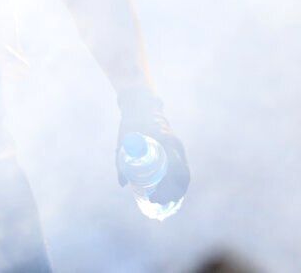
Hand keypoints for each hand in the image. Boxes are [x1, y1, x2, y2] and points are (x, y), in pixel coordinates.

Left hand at [116, 87, 190, 204]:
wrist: (142, 104)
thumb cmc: (131, 121)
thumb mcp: (123, 140)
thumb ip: (121, 161)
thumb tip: (122, 184)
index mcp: (165, 142)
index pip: (175, 171)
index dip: (167, 188)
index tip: (154, 197)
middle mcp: (175, 145)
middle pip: (182, 176)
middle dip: (172, 193)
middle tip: (156, 201)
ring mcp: (178, 147)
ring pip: (184, 174)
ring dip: (177, 190)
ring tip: (163, 200)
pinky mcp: (177, 149)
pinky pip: (182, 169)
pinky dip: (178, 182)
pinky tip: (170, 192)